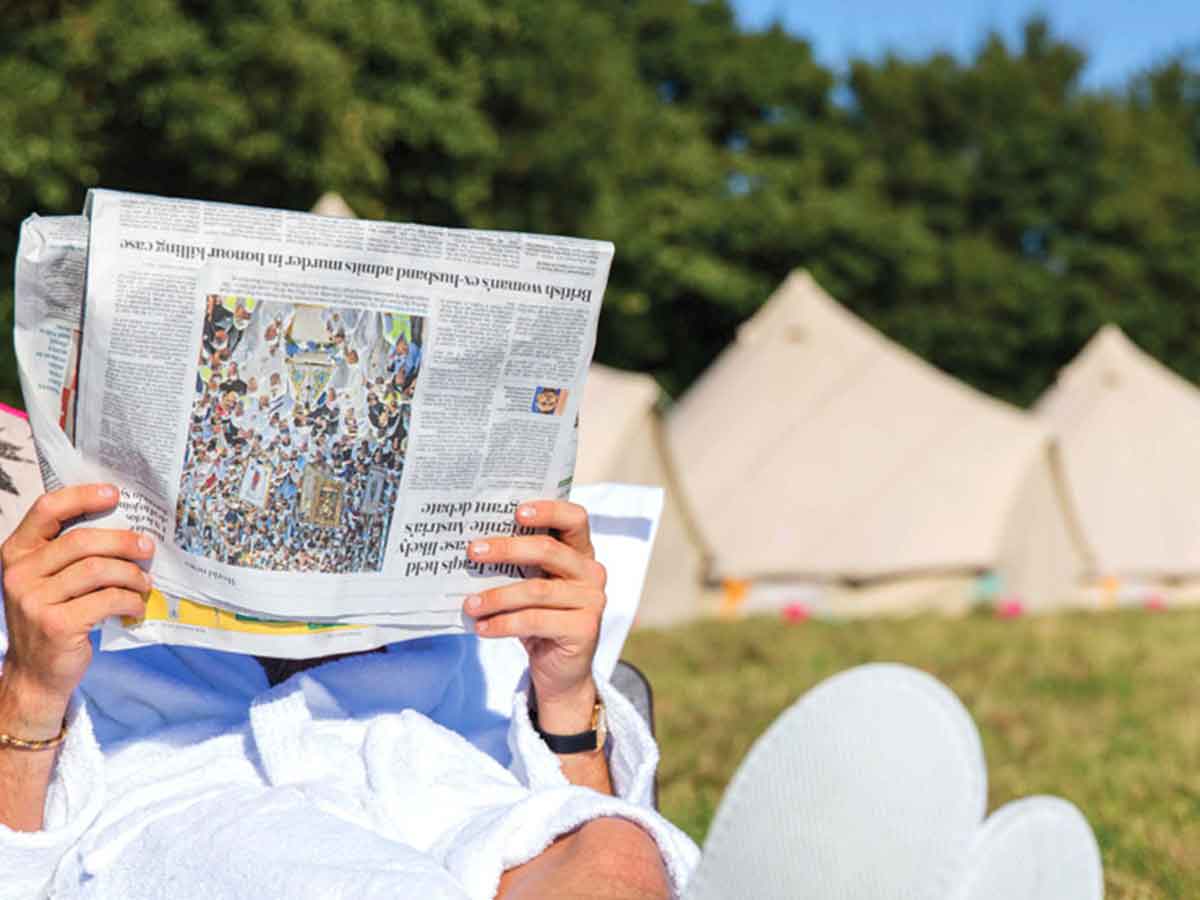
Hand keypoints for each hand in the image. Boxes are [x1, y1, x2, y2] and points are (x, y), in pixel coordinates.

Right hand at [0, 485, 153, 736]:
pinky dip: (130, 601)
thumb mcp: (48, 581)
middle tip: (147, 548)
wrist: (35, 674)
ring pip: (99, 570)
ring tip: (145, 584)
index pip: (46, 510)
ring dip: (131, 575)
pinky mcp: (57, 624)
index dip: (81, 497)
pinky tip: (137, 607)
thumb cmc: (52, 617)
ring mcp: (34, 600)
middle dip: (122, 542)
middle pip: (82, 541)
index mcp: (16, 553)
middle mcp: (19, 574)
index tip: (114, 493)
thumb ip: (70, 555)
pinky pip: (107, 600)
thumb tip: (126, 526)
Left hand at [464, 500, 605, 732]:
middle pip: (549, 550)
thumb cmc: (539, 619)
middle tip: (472, 551)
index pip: (575, 518)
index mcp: (580, 553)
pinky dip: (503, 623)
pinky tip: (482, 627)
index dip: (549, 510)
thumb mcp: (531, 586)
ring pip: (537, 590)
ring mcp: (592, 601)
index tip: (516, 511)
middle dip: (507, 549)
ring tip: (470, 603)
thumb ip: (518, 565)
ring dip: (497, 595)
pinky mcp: (584, 629)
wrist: (560, 671)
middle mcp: (592, 573)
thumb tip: (473, 546)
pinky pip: (535, 621)